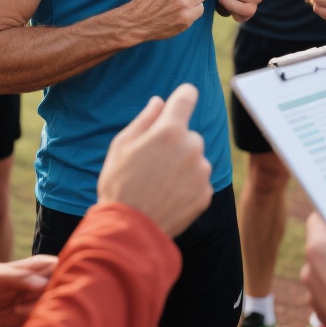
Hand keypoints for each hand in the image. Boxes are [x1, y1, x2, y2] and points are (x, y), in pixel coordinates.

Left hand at [0, 255, 57, 326]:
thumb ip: (20, 277)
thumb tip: (44, 283)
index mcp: (33, 267)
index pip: (56, 264)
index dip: (62, 270)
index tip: (54, 279)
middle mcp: (37, 282)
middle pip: (58, 284)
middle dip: (50, 291)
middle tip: (34, 295)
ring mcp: (34, 300)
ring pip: (51, 302)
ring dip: (36, 306)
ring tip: (17, 308)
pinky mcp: (29, 316)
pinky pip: (40, 317)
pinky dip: (31, 316)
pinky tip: (15, 312)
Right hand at [97, 83, 212, 237]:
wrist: (130, 230)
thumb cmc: (119, 184)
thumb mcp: (121, 146)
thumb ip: (144, 119)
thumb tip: (159, 102)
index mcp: (170, 130)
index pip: (187, 96)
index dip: (182, 95)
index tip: (180, 99)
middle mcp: (191, 147)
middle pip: (188, 133)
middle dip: (175, 141)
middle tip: (152, 162)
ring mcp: (201, 171)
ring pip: (195, 157)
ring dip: (182, 164)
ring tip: (158, 183)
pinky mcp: (206, 193)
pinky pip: (199, 180)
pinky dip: (187, 185)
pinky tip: (168, 196)